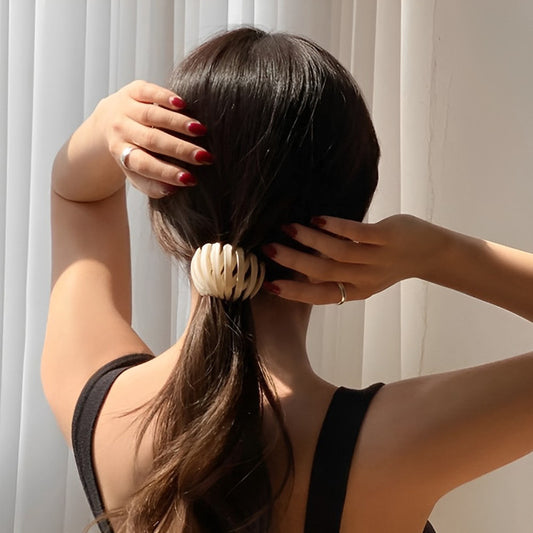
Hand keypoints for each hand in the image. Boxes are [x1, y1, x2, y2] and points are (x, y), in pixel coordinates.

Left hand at [95, 80, 212, 197]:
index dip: (167, 172)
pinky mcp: (133, 90)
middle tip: (204, 156)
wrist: (108, 122)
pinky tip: (182, 105)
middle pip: (151, 140)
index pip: (144, 164)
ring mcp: (124, 108)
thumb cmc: (132, 152)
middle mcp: (120, 130)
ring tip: (201, 131)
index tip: (190, 179)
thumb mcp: (137, 173)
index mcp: (121, 153)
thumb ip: (153, 186)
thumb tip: (173, 190)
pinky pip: (148, 92)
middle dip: (180, 149)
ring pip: (152, 115)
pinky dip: (165, 97)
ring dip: (178, 123)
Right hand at [262, 214, 448, 303]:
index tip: (268, 285)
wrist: (432, 252)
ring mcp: (377, 258)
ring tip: (287, 228)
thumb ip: (336, 274)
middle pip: (323, 273)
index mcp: (356, 291)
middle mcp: (365, 278)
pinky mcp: (388, 237)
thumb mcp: (363, 276)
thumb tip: (302, 270)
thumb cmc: (390, 262)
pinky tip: (317, 219)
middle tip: (268, 249)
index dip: (294, 292)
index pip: (320, 296)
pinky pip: (358, 233)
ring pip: (338, 252)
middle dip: (293, 262)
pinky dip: (336, 227)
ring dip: (310, 240)